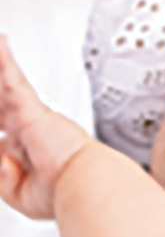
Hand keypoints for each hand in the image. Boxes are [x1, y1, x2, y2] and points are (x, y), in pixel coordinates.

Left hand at [0, 35, 92, 218]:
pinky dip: (5, 61)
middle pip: (2, 105)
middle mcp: (33, 129)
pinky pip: (12, 79)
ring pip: (4, 86)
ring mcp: (32, 116)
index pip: (5, 134)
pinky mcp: (32, 109)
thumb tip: (1, 154)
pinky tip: (1, 42)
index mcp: (32, 149)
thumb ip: (1, 176)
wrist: (84, 183)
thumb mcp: (18, 193)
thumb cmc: (63, 192)